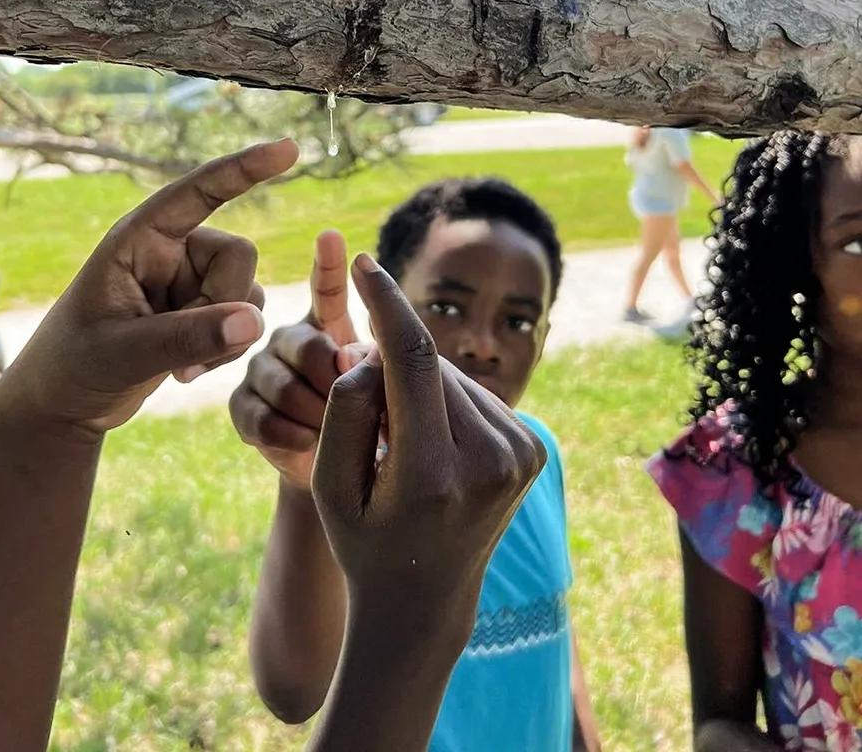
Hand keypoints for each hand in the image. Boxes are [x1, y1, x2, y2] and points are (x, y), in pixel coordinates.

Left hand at [0, 140, 298, 437]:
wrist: (64, 402)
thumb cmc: (74, 365)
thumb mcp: (123, 352)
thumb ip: (187, 336)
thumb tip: (253, 321)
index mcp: (139, 238)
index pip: (198, 191)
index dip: (244, 169)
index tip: (289, 148)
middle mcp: (171, 250)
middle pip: (240, 254)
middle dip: (225, 305)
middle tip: (188, 354)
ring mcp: (190, 280)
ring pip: (248, 290)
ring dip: (227, 336)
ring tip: (180, 368)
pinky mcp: (202, 310)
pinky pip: (246, 318)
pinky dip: (228, 348)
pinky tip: (186, 371)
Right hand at [230, 230, 358, 490]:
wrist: (348, 487)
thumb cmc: (378, 436)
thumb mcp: (385, 399)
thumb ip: (375, 370)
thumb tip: (358, 352)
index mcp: (330, 327)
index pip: (326, 290)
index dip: (328, 265)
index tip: (332, 237)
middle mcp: (291, 337)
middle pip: (308, 345)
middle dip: (339, 383)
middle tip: (366, 414)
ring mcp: (261, 369)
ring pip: (283, 383)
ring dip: (318, 417)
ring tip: (344, 437)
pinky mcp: (240, 406)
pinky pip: (259, 416)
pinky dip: (290, 437)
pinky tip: (310, 445)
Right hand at [312, 254, 543, 640]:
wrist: (425, 599)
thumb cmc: (363, 539)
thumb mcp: (327, 480)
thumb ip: (345, 404)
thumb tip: (374, 349)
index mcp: (432, 475)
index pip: (411, 358)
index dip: (386, 301)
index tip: (365, 262)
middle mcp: (490, 462)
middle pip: (429, 365)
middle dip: (389, 366)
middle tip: (369, 420)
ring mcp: (521, 455)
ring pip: (451, 375)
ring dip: (417, 385)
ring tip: (402, 447)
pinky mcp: (534, 448)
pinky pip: (473, 393)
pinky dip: (444, 401)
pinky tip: (433, 446)